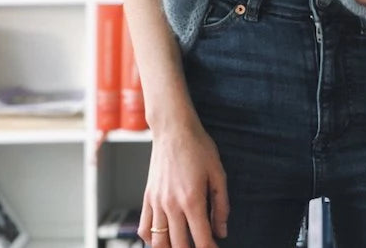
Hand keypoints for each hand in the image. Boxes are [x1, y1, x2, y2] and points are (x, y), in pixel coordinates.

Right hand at [138, 118, 229, 247]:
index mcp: (192, 199)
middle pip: (179, 245)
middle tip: (201, 246)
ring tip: (182, 246)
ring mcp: (156, 202)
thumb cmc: (198, 146)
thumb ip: (221, 205)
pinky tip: (163, 238)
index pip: (201, 239)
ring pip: (158, 243)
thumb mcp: (218, 172)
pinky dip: (152, 240)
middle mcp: (171, 205)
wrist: (173, 128)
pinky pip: (144, 229)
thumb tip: (222, 231)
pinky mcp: (147, 197)